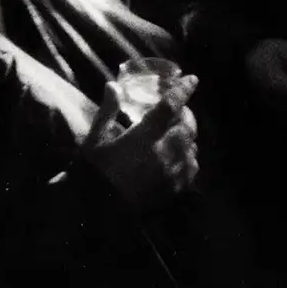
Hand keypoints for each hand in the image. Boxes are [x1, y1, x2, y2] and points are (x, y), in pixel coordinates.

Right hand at [83, 83, 200, 211]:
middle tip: (180, 110)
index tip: (193, 79)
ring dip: (188, 136)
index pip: (169, 107)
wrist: (97, 209)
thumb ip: (107, 111)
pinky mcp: (172, 190)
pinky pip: (191, 169)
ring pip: (192, 148)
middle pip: (186, 127)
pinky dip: (189, 158)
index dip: (183, 90)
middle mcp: (162, 153)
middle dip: (186, 115)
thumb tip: (112, 85)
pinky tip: (181, 156)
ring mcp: (170, 173)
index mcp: (143, 137)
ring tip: (179, 133)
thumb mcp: (95, 138)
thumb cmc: (93, 170)